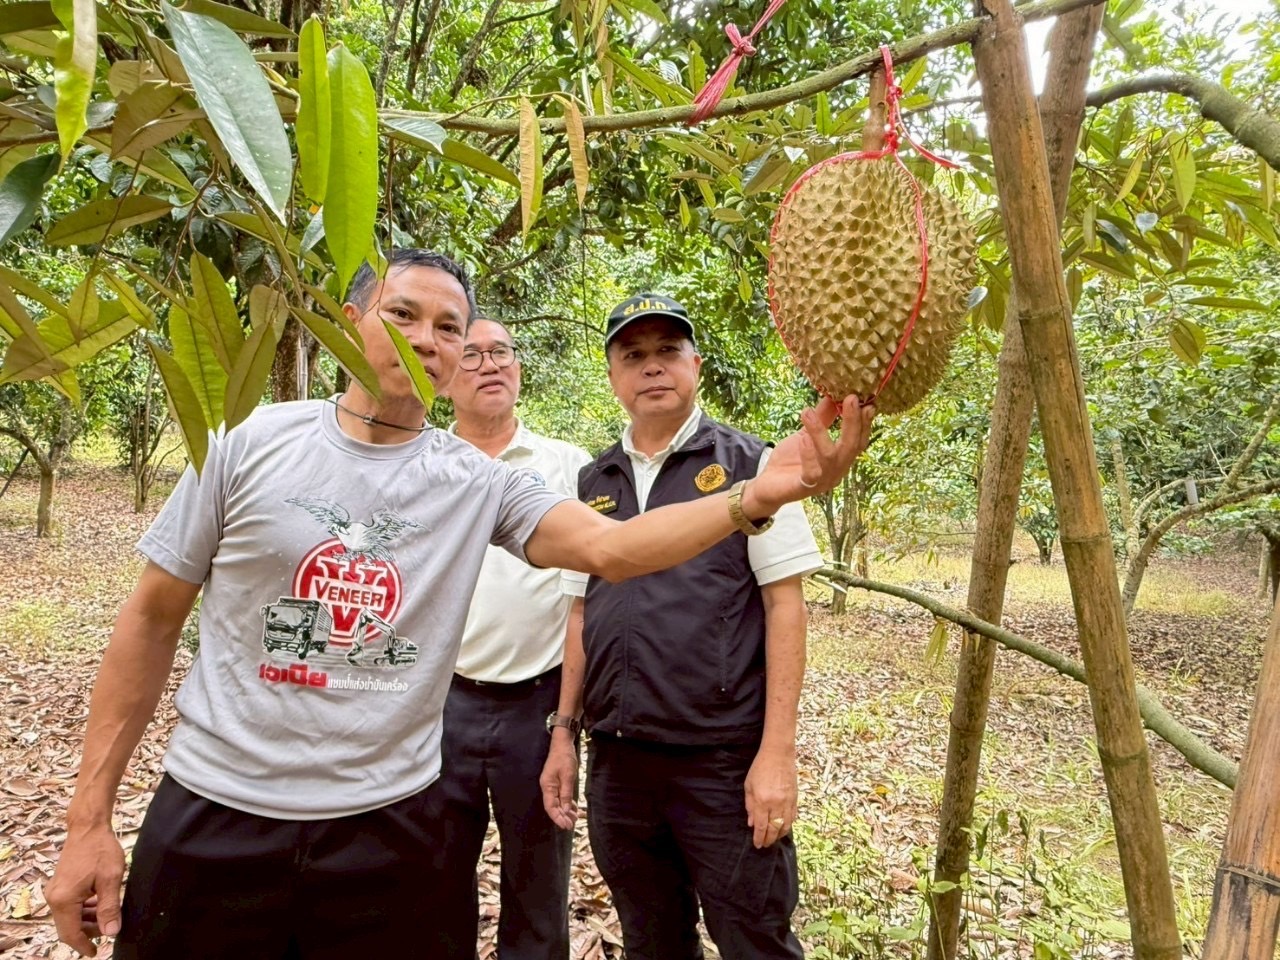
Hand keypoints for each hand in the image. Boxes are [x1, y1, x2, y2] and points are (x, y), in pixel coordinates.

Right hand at [47, 823, 125, 956]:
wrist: (88, 827)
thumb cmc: (100, 849)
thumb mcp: (111, 879)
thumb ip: (110, 907)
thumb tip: (111, 932)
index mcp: (63, 899)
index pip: (71, 933)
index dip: (84, 945)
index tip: (95, 953)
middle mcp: (54, 897)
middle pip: (69, 926)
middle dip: (88, 931)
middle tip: (109, 928)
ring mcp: (55, 891)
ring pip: (70, 917)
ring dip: (87, 920)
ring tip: (108, 914)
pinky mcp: (60, 885)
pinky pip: (70, 906)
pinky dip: (84, 909)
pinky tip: (100, 904)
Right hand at [540, 734, 578, 829]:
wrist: (563, 744)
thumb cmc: (565, 758)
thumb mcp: (567, 775)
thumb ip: (566, 793)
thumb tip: (565, 810)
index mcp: (547, 786)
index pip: (550, 807)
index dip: (558, 817)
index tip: (566, 826)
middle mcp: (548, 788)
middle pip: (554, 807)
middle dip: (562, 817)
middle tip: (572, 825)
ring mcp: (552, 786)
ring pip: (558, 803)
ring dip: (566, 811)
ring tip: (575, 819)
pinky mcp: (558, 783)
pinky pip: (562, 797)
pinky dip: (568, 804)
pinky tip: (574, 809)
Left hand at [744, 746, 797, 848]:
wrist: (778, 754)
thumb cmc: (760, 768)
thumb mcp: (749, 786)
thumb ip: (750, 806)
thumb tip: (751, 823)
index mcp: (762, 801)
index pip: (761, 826)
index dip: (759, 838)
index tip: (757, 845)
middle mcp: (776, 804)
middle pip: (773, 829)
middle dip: (769, 840)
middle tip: (765, 844)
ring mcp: (787, 802)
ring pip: (785, 826)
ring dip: (779, 835)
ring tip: (774, 839)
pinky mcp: (795, 798)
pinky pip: (793, 817)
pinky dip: (788, 825)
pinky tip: (784, 828)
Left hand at [750, 396, 874, 514]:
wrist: (769, 486)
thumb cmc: (791, 460)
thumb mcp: (806, 434)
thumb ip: (822, 418)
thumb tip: (833, 396)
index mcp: (841, 458)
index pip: (859, 440)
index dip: (865, 422)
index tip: (868, 402)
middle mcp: (837, 470)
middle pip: (852, 447)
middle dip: (853, 422)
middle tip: (851, 399)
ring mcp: (822, 481)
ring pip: (830, 457)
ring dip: (820, 432)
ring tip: (808, 412)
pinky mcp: (805, 488)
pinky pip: (811, 472)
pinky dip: (808, 454)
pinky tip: (803, 438)